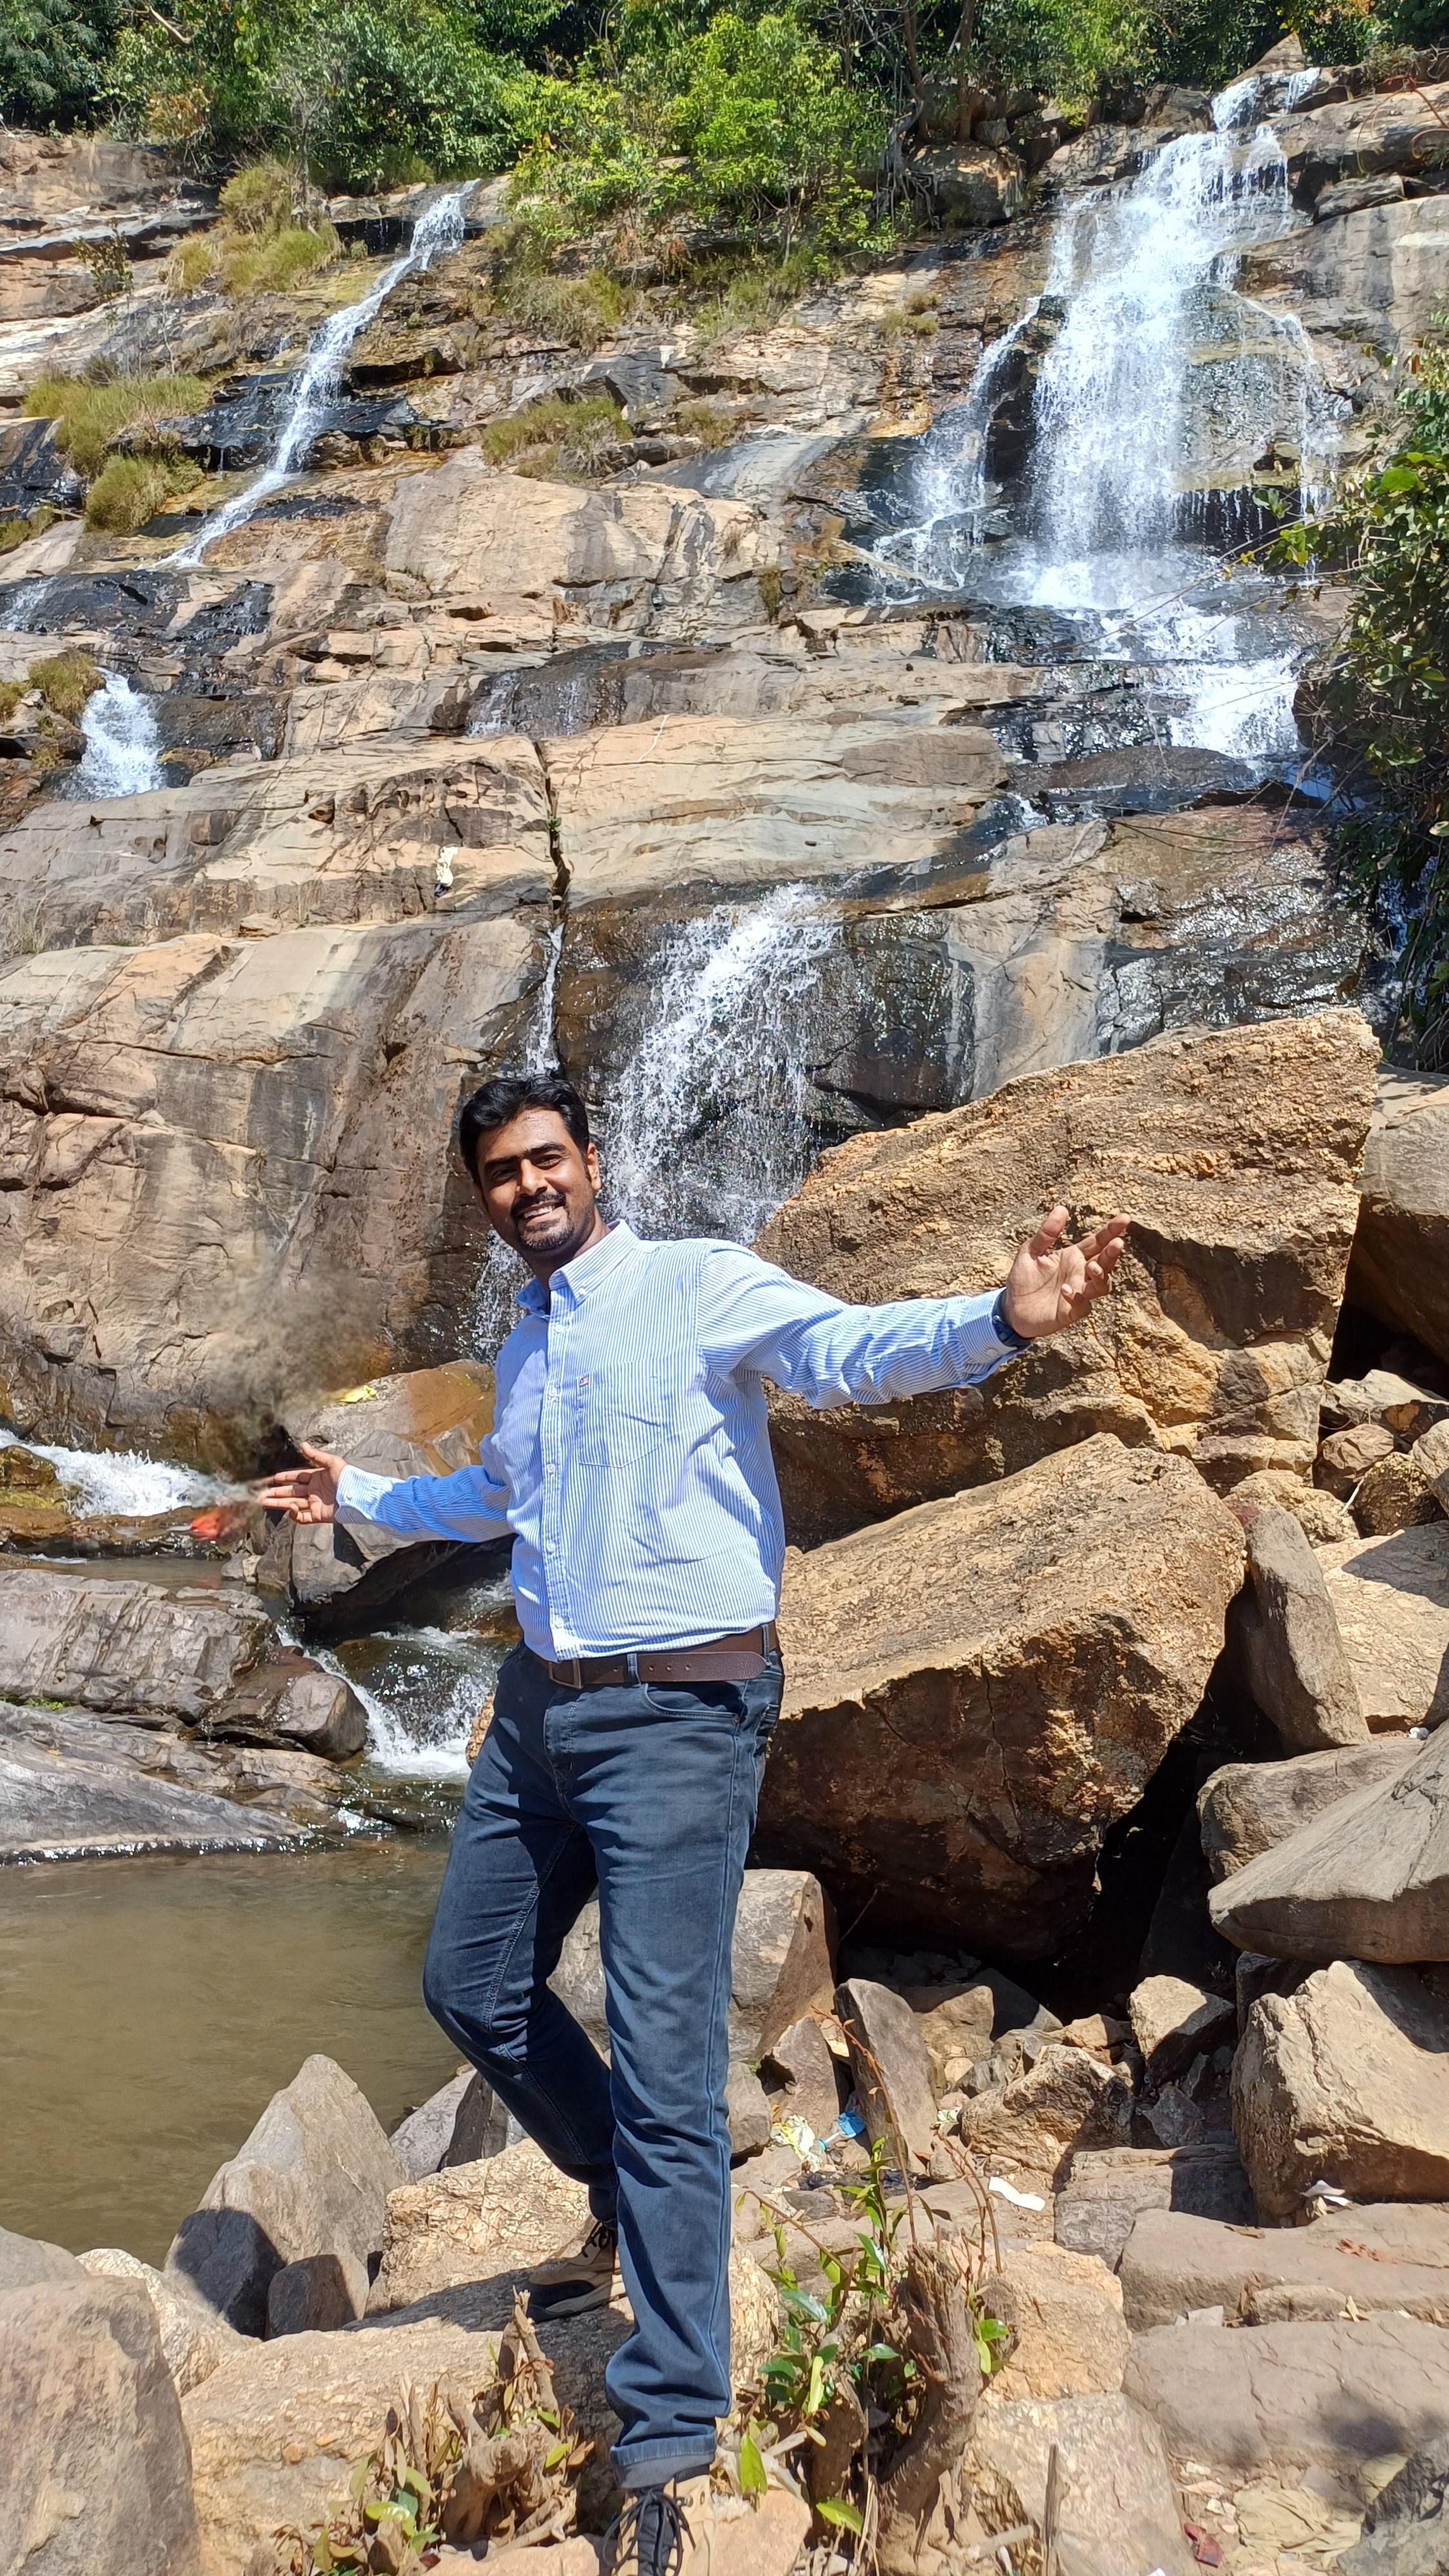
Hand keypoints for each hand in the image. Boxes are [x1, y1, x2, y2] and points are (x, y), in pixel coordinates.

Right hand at [251, 1439, 345, 1523]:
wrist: (358, 1496)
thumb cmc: (348, 1477)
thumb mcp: (332, 1463)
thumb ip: (316, 1455)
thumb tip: (303, 1444)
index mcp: (316, 1478)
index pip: (297, 1477)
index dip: (285, 1478)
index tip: (273, 1478)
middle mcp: (314, 1491)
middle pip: (291, 1492)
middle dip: (277, 1492)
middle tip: (262, 1494)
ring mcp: (315, 1504)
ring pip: (292, 1504)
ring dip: (278, 1503)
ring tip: (264, 1502)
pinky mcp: (318, 1515)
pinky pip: (302, 1518)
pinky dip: (294, 1515)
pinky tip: (289, 1508)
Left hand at [1002, 1207, 1128, 1340]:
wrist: (1011, 1308)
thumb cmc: (1023, 1278)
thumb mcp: (1030, 1251)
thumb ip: (1046, 1233)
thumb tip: (1062, 1208)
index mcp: (1074, 1257)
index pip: (1097, 1242)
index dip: (1111, 1230)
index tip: (1125, 1218)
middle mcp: (1080, 1274)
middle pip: (1104, 1262)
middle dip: (1112, 1253)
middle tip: (1117, 1243)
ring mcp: (1079, 1293)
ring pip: (1101, 1285)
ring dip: (1100, 1276)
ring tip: (1092, 1267)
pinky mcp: (1071, 1312)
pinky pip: (1083, 1306)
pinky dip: (1077, 1298)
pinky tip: (1066, 1290)